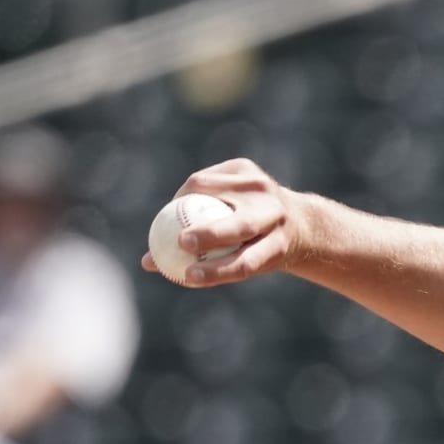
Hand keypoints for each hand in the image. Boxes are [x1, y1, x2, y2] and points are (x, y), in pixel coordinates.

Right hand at [140, 158, 310, 285]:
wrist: (295, 218)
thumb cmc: (257, 248)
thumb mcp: (241, 261)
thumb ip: (200, 265)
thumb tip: (147, 263)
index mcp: (278, 246)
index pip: (245, 263)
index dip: (216, 271)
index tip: (188, 275)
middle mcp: (274, 215)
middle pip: (240, 227)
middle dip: (210, 234)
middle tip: (180, 241)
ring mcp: (263, 187)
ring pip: (213, 191)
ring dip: (187, 202)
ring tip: (172, 216)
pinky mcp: (248, 168)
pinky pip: (208, 177)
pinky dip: (191, 189)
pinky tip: (181, 199)